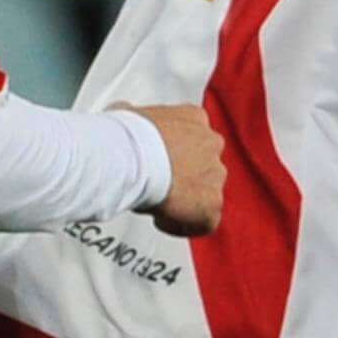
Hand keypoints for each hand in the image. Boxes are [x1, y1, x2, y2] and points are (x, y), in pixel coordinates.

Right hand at [125, 105, 224, 236]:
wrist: (130, 160)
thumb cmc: (126, 138)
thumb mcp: (127, 113)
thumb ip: (134, 116)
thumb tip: (122, 113)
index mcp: (194, 118)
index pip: (194, 138)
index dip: (177, 155)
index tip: (161, 164)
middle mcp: (211, 144)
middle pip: (204, 167)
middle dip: (184, 179)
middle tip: (159, 186)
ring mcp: (215, 175)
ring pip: (206, 194)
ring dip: (185, 202)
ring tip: (158, 205)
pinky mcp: (212, 204)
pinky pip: (203, 221)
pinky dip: (182, 224)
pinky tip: (162, 219)